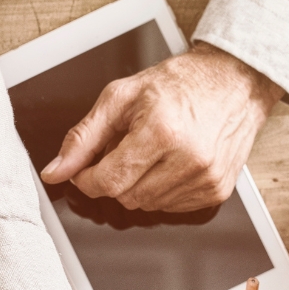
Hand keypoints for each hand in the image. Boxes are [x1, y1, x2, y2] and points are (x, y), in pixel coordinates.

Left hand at [38, 44, 281, 212]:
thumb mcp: (121, 97)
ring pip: (147, 205)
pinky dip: (162, 190)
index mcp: (161, 131)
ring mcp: (206, 179)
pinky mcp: (217, 191)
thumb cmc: (179, 84)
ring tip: (152, 152)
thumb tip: (55, 172)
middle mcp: (188, 159)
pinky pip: (171, 208)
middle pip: (125, 196)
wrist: (233, 82)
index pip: (107, 182)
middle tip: (126, 148)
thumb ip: (83, 138)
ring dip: (138, 185)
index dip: (87, 179)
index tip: (85, 168)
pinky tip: (171, 163)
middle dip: (115, 177)